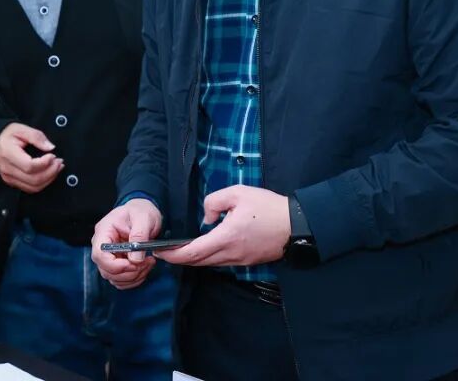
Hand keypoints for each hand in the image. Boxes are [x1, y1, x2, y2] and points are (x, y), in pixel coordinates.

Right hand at [0, 123, 62, 192]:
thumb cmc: (8, 135)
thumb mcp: (21, 129)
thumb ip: (37, 137)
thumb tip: (51, 147)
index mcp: (8, 154)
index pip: (29, 166)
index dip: (44, 163)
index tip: (53, 155)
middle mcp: (7, 169)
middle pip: (33, 179)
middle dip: (51, 172)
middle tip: (59, 161)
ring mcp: (9, 178)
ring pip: (34, 187)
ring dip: (49, 178)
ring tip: (57, 167)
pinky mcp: (12, 183)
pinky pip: (30, 188)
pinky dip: (43, 183)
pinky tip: (50, 173)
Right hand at [92, 199, 162, 289]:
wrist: (143, 212)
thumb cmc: (140, 211)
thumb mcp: (143, 218)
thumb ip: (139, 236)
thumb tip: (135, 259)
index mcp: (104, 232)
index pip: (99, 254)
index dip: (115, 265)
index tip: (133, 264)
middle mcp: (102, 246)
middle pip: (106, 270)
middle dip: (128, 272)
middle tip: (146, 262)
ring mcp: (109, 256)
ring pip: (114, 278)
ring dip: (133, 277)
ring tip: (148, 263)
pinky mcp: (117, 263)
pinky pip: (121, 280)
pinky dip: (134, 279)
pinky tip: (144, 267)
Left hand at [156, 186, 289, 266]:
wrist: (297, 225)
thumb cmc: (268, 207)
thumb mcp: (238, 193)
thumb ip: (215, 201)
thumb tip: (206, 216)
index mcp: (227, 237)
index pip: (194, 252)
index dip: (174, 255)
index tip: (160, 252)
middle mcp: (231, 253)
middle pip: (198, 262)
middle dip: (179, 258)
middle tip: (164, 252)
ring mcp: (240, 260)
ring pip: (210, 263)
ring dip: (193, 259)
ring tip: (179, 250)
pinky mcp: (247, 261)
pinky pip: (221, 262)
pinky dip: (207, 258)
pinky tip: (203, 249)